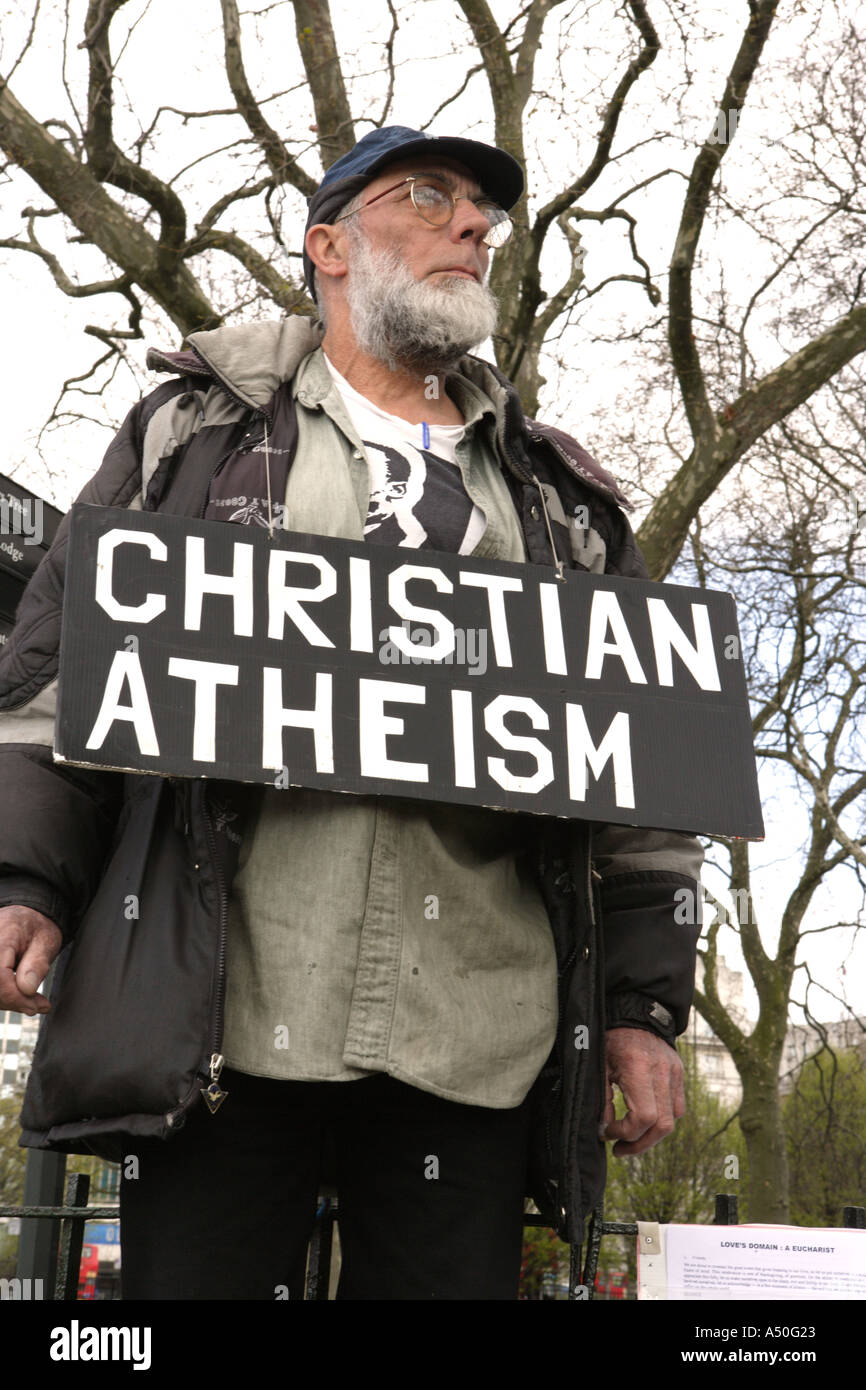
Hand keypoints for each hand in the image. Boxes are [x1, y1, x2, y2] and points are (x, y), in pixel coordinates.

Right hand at [0, 906, 62, 1014]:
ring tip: (32, 1002)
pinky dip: (3, 995)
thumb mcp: (46, 941)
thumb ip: (37, 964)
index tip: (34, 1006)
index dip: (13, 995)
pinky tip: (21, 997)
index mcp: (2, 934)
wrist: (26, 918)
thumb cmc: (37, 928)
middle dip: (11, 1001)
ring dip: (7, 1000)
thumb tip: (26, 990)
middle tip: (37, 1006)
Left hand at [600, 1026, 684, 1156]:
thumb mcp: (599, 1066)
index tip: (607, 1132)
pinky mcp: (679, 1074)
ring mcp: (674, 1073)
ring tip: (630, 1139)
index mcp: (639, 1068)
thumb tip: (605, 1130)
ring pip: (673, 1120)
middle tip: (619, 1149)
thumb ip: (602, 1099)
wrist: (635, 1013)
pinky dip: (662, 1120)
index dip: (626, 1133)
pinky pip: (678, 1108)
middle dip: (640, 1144)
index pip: (644, 1117)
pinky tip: (643, 1121)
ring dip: (651, 1136)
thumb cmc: (612, 1039)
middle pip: (663, 1126)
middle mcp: (662, 1072)